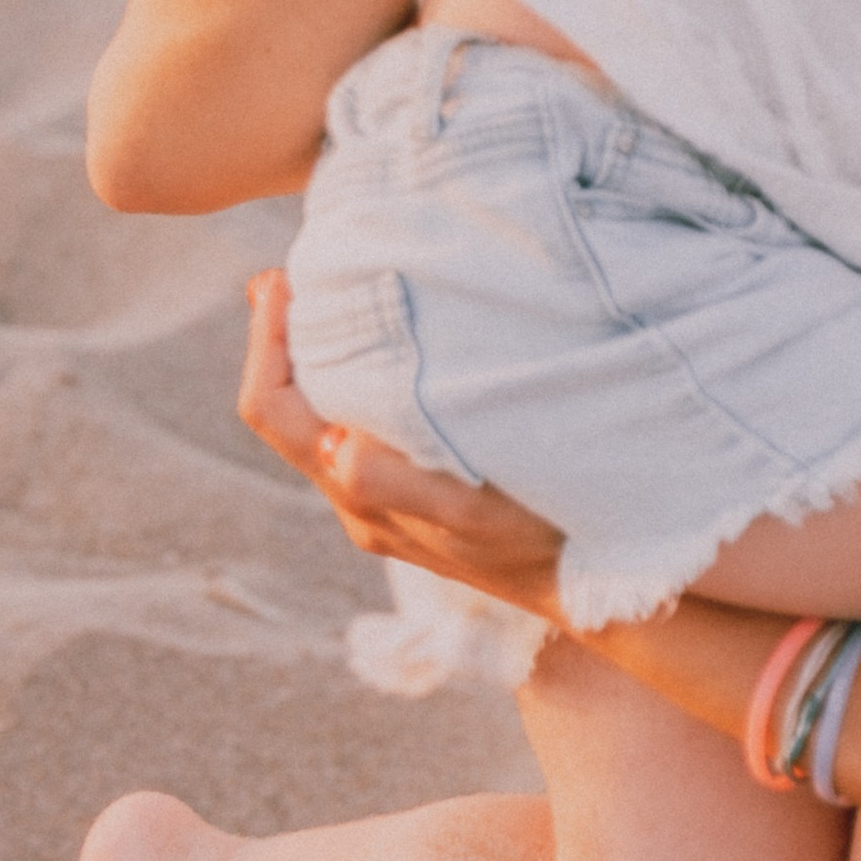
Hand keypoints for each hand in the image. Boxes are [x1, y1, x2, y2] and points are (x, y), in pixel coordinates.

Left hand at [238, 275, 569, 613]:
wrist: (595, 590)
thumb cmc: (543, 544)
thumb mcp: (475, 515)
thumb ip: (401, 483)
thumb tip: (333, 445)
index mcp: (357, 497)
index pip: (271, 409)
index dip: (265, 341)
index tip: (284, 278)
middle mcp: (357, 503)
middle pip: (283, 409)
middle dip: (282, 337)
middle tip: (303, 270)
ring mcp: (384, 504)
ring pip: (319, 417)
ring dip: (318, 356)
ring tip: (339, 293)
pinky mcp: (414, 498)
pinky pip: (358, 428)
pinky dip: (355, 379)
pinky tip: (388, 348)